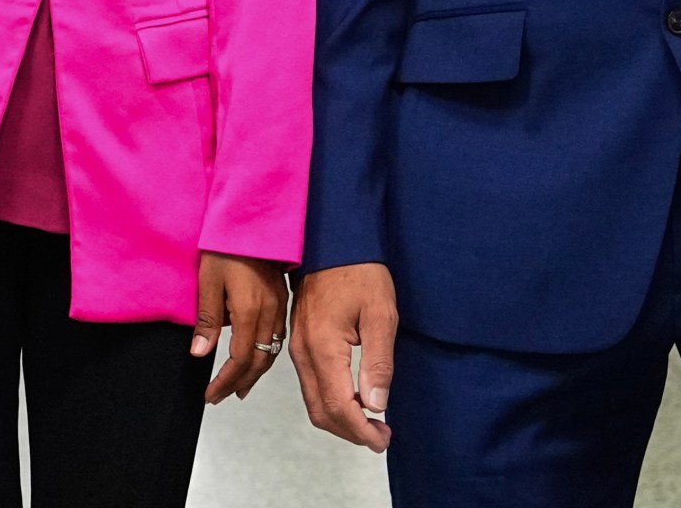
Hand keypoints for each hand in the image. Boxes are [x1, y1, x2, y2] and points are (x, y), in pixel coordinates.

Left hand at [196, 251, 288, 403]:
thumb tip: (200, 353)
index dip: (225, 381)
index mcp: (250, 312)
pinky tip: (258, 357)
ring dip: (255, 373)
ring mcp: (279, 306)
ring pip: (271, 352)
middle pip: (259, 361)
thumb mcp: (208, 281)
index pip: (239, 360)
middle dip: (239, 382)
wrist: (253, 220)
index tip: (211, 395)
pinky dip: (266, 354)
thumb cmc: (227, 246)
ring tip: (240, 386)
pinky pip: (277, 336)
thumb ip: (207, 320)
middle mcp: (269, 313)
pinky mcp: (282, 298)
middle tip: (221, 396)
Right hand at [290, 262, 397, 450]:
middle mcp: (303, 353)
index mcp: (323, 347)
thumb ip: (378, 363)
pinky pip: (310, 385)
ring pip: (312, 401)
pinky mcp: (298, 343)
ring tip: (371, 421)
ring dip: (340, 419)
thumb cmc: (360, 273)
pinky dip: (330, 402)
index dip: (361, 432)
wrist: (333, 241)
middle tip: (380, 436)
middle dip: (350, 432)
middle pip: (320, 412)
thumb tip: (375, 405)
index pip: (339, 407)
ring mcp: (297, 348)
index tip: (383, 440)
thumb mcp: (380, 315)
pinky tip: (354, 398)